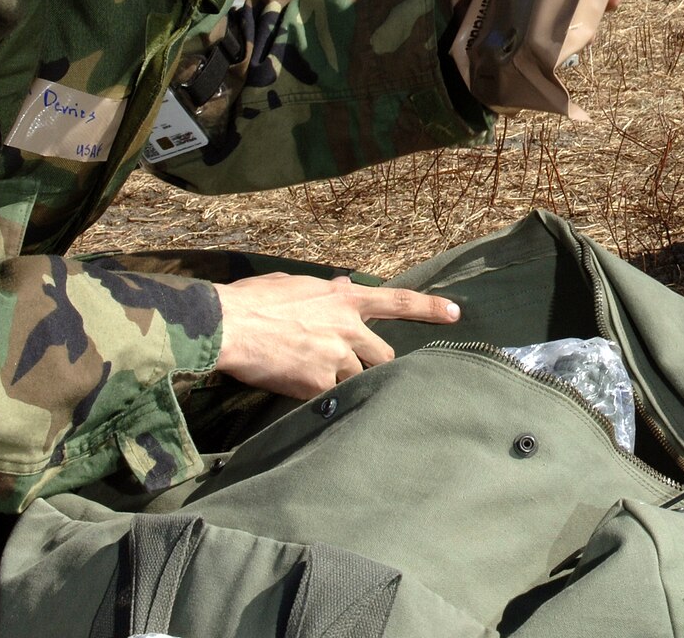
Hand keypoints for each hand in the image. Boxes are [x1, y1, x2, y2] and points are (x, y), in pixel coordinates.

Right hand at [212, 273, 458, 397]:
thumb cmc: (252, 301)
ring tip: (311, 382)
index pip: (398, 301)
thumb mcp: (293, 284)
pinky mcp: (318, 384)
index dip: (430, 309)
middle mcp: (348, 327)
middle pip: (383, 355)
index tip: (456, 313)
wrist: (227, 326)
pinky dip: (319, 401)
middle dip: (374, 366)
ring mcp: (336, 356)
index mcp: (343, 298)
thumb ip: (323, 289)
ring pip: (358, 380)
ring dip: (343, 385)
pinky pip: (330, 399)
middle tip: (353, 372)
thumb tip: (343, 282)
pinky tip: (298, 393)